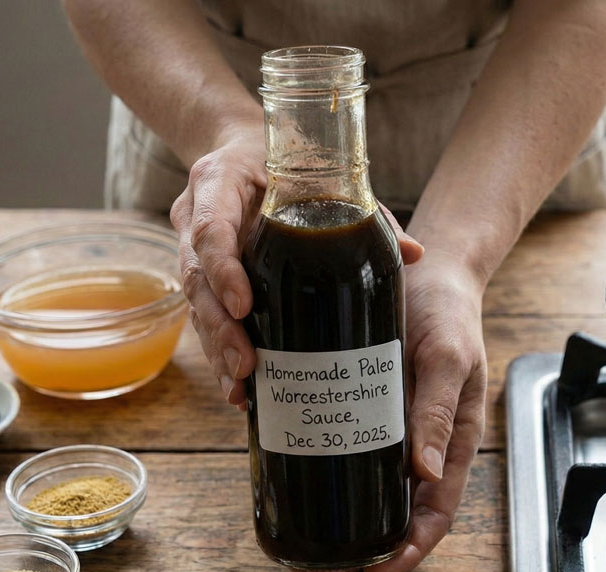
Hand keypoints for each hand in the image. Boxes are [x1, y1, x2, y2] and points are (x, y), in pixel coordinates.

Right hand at [170, 128, 422, 406]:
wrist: (246, 149)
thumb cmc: (288, 161)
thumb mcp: (324, 173)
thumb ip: (366, 212)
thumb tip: (414, 253)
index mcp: (218, 182)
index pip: (210, 229)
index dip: (223, 269)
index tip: (243, 306)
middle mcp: (195, 215)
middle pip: (196, 279)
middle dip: (219, 327)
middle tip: (246, 364)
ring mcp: (191, 247)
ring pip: (196, 304)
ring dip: (218, 348)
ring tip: (242, 387)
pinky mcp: (201, 273)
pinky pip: (205, 315)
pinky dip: (220, 352)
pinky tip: (240, 388)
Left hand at [305, 257, 488, 571]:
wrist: (425, 266)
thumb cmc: (449, 311)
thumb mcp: (449, 357)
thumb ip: (440, 410)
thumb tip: (428, 474)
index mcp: (452, 440)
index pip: (435, 511)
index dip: (410, 549)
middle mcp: (419, 441)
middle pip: (393, 509)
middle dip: (360, 546)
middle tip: (315, 569)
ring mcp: (388, 425)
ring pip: (364, 484)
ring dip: (334, 516)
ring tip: (295, 542)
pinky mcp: (359, 402)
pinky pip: (341, 443)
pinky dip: (318, 467)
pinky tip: (288, 478)